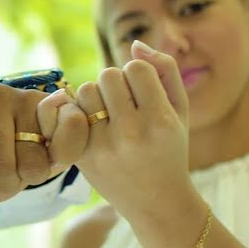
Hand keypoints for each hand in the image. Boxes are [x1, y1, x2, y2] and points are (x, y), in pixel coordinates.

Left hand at [0, 83, 88, 229]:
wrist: (30, 137)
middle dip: (7, 184)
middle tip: (11, 171)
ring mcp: (28, 96)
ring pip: (32, 163)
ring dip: (34, 176)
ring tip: (30, 160)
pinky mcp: (61, 102)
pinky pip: (68, 136)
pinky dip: (64, 158)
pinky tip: (53, 153)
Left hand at [72, 41, 194, 219]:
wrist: (156, 202)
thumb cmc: (170, 149)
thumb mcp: (180, 111)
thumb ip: (165, 70)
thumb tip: (134, 44)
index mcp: (159, 120)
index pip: (136, 68)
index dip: (138, 75)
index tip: (142, 93)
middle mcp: (130, 133)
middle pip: (107, 75)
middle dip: (115, 84)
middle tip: (124, 104)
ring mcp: (103, 146)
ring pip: (86, 91)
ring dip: (96, 97)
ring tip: (109, 115)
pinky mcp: (81, 156)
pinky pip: (68, 113)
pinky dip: (78, 113)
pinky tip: (91, 125)